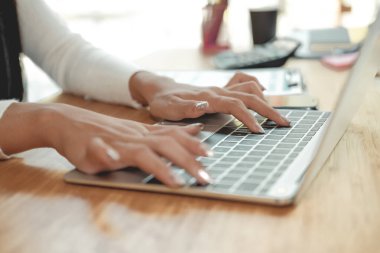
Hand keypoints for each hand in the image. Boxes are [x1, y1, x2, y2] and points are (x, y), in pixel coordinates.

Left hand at [0, 103, 210, 186]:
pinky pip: (168, 127)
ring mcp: (142, 129)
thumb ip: (99, 155)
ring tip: (209, 154)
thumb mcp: (83, 156)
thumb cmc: (76, 143)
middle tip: (206, 177)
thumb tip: (111, 154)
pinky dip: (185, 131)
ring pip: (172, 134)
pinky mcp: (142, 127)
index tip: (180, 184)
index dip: (165, 171)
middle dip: (189, 162)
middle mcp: (137, 135)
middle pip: (168, 146)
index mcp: (124, 144)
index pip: (149, 158)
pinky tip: (198, 130)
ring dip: (192, 145)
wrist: (69, 121)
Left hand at [130, 71, 289, 132]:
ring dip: (265, 100)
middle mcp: (218, 91)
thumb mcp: (169, 109)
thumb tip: (205, 105)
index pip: (235, 105)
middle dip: (268, 110)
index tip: (260, 131)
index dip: (249, 117)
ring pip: (250, 88)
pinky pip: (242, 82)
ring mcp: (220, 89)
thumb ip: (187, 108)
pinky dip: (255, 86)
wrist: (160, 89)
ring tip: (276, 114)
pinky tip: (262, 93)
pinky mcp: (220, 90)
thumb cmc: (164, 102)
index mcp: (208, 97)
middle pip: (250, 96)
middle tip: (284, 124)